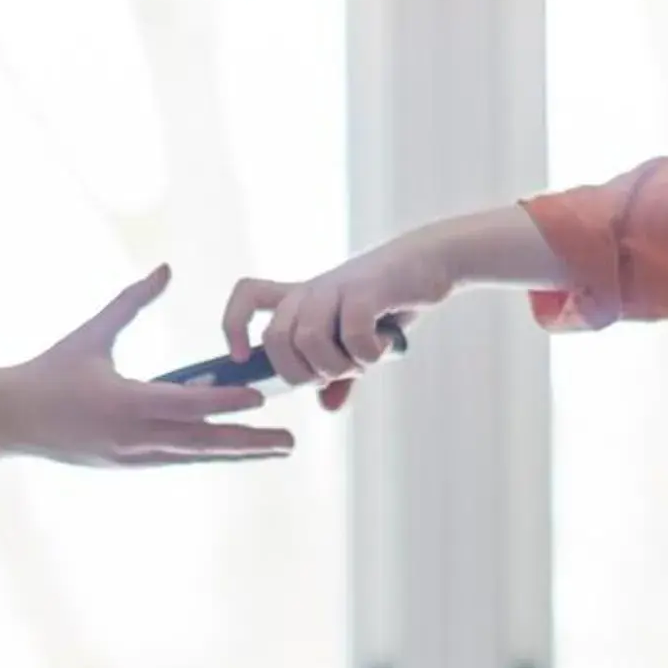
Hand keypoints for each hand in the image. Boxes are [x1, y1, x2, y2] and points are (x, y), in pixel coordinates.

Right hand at [0, 265, 297, 465]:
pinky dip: (207, 452)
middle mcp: (132, 437)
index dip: (226, 401)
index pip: (186, 404)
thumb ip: (132, 303)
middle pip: (202, 441)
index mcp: (123, 402)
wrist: (11, 420)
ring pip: (194, 455)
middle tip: (290, 441)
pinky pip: (177, 459)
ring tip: (275, 447)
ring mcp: (131, 457)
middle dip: (249, 441)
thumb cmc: (50, 371)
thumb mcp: (92, 334)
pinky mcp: (128, 465)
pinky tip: (233, 448)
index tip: (261, 396)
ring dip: (236, 452)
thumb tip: (165, 270)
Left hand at [223, 232, 449, 411]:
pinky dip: (367, 353)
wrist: (434, 260)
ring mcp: (336, 287)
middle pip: (275, 338)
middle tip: (337, 374)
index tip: (243, 358)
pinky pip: (350, 332)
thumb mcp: (362, 343)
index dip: (233, 326)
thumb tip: (329, 407)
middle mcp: (312, 291)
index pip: (247, 297)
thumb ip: (342, 375)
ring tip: (363, 361)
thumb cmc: (394, 301)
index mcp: (302, 299)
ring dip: (336, 365)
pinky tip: (386, 347)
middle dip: (302, 372)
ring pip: (307, 338)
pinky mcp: (366, 287)